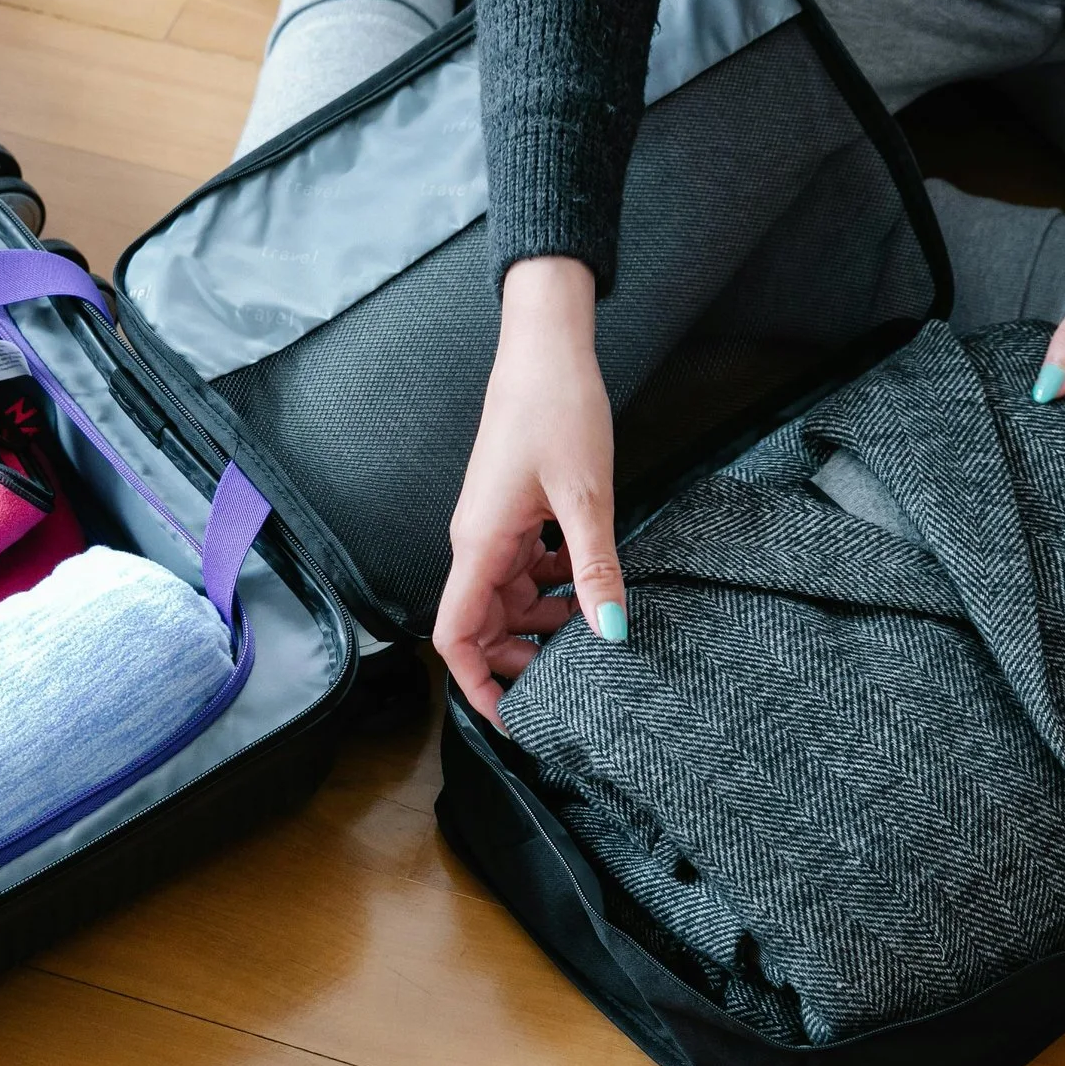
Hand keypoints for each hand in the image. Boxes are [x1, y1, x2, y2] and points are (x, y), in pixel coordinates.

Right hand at [433, 255, 626, 723]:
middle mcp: (475, 541)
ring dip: (542, 620)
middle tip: (577, 671)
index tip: (513, 718)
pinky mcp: (511, 510)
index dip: (477, 686)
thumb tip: (610, 634)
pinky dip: (551, 584)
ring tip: (593, 623)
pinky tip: (588, 578)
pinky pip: (522, 567)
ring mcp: (492, 526)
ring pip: (506, 598)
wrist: (545, 346)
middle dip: (521, 657)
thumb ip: (594, 571)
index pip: (454, 636)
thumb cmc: (556, 409)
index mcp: (478, 544)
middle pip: (482, 624)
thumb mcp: (588, 498)